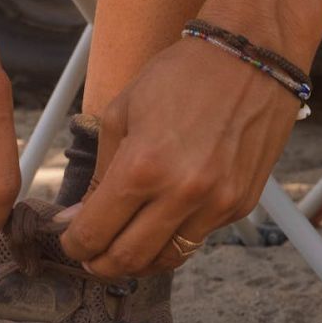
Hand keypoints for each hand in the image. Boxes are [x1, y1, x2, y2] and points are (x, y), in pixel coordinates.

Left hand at [58, 38, 299, 277]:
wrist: (250, 58)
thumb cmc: (179, 77)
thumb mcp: (121, 115)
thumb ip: (98, 175)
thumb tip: (76, 218)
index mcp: (142, 167)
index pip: (96, 232)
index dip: (75, 245)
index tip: (71, 242)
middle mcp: (181, 193)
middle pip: (129, 259)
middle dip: (101, 264)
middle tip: (91, 257)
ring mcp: (216, 204)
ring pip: (167, 260)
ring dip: (139, 262)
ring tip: (122, 248)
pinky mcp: (240, 205)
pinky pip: (198, 238)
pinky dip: (173, 239)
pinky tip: (160, 223)